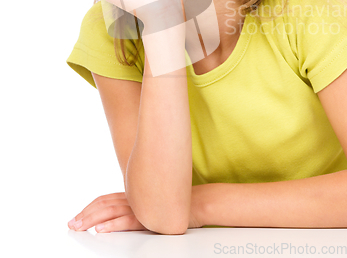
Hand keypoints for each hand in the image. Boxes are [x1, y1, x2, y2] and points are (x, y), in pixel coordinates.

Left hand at [68, 190, 203, 232]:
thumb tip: (119, 215)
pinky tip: (101, 230)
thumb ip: (136, 205)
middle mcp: (134, 198)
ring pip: (111, 211)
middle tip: (71, 223)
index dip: (89, 207)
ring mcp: (141, 207)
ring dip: (92, 219)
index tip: (76, 216)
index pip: (105, 199)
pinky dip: (112, 225)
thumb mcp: (151, 204)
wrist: (196, 203)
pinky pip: (128, 221)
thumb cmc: (174, 204)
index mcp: (133, 195)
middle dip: (85, 214)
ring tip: (79, 227)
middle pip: (104, 204)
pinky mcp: (149, 217)